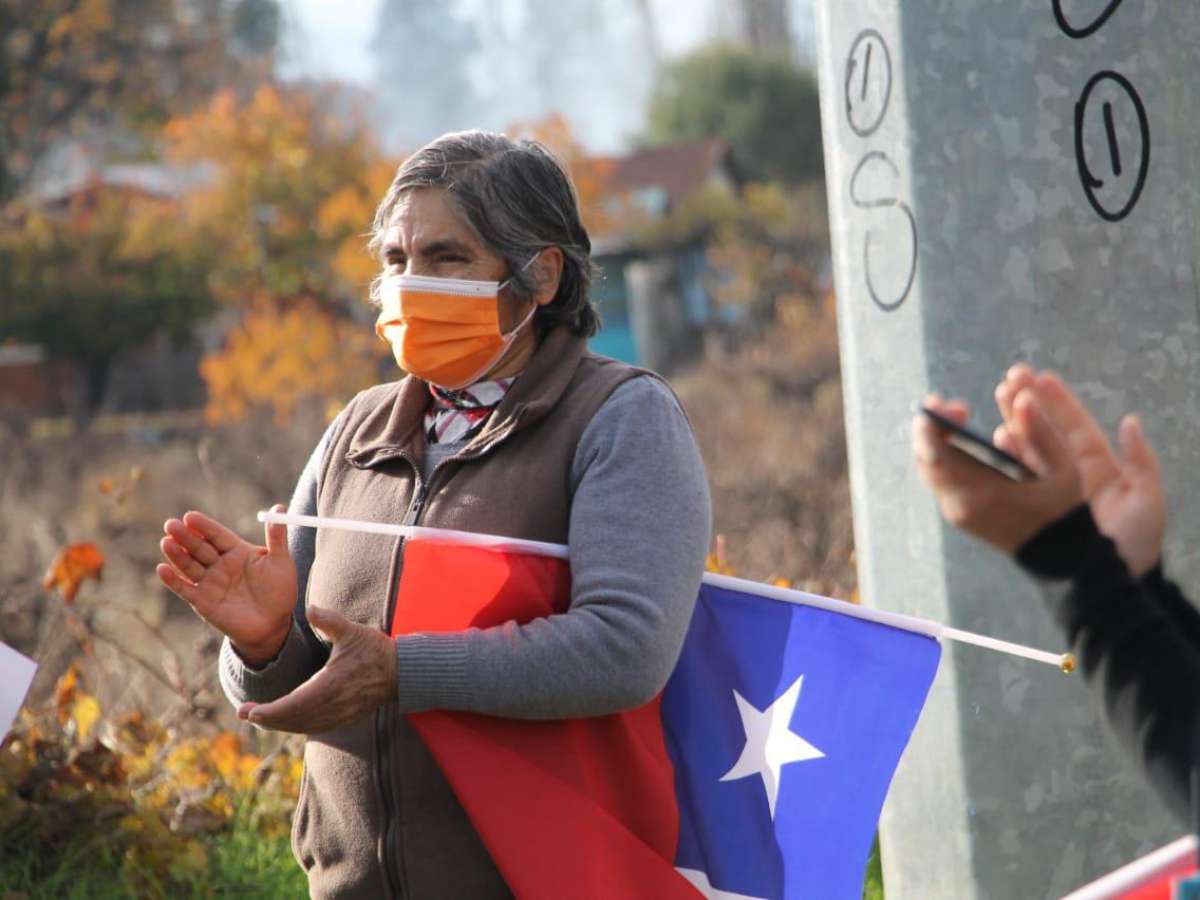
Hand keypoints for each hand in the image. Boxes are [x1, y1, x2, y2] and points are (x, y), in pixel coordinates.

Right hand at [157, 504, 296, 664]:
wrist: (274, 624)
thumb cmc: (280, 590)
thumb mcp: (281, 561)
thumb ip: (277, 536)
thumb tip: (279, 507)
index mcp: (236, 551)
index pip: (216, 535)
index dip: (203, 526)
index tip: (189, 516)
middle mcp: (219, 565)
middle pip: (199, 547)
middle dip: (185, 536)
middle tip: (171, 524)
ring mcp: (209, 583)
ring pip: (189, 565)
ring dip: (177, 554)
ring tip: (166, 542)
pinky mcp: (202, 602)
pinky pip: (185, 589)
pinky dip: (173, 580)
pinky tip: (162, 569)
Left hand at [236, 606, 397, 733]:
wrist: (403, 673)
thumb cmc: (376, 650)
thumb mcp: (353, 631)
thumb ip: (330, 621)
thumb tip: (312, 608)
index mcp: (331, 686)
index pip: (293, 706)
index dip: (269, 712)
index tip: (248, 712)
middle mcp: (333, 706)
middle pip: (293, 720)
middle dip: (266, 719)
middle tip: (243, 713)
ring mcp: (340, 715)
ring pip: (302, 727)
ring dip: (280, 724)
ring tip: (259, 717)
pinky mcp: (345, 719)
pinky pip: (315, 727)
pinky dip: (296, 725)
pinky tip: (286, 720)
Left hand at [913, 391, 1083, 554]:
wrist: (1066, 560)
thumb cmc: (1069, 514)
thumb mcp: (1064, 471)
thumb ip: (1040, 431)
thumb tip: (1021, 397)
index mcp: (982, 494)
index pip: (935, 455)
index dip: (934, 424)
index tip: (955, 406)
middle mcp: (960, 505)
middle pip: (926, 460)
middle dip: (935, 427)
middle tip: (958, 407)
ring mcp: (957, 513)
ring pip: (930, 469)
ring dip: (939, 440)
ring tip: (960, 416)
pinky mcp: (961, 515)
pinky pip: (942, 479)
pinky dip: (946, 455)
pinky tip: (963, 440)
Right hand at [994, 367, 1164, 576]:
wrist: (1114, 583)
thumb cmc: (1136, 544)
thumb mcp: (1147, 498)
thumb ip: (1140, 460)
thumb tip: (1130, 421)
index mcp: (1097, 468)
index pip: (1075, 427)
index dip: (1059, 402)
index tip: (1041, 377)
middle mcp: (1069, 475)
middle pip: (1046, 432)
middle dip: (1029, 402)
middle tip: (1011, 376)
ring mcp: (1049, 491)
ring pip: (1029, 449)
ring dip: (1015, 422)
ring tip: (1002, 398)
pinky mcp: (1034, 508)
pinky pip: (1017, 478)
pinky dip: (1007, 457)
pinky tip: (998, 439)